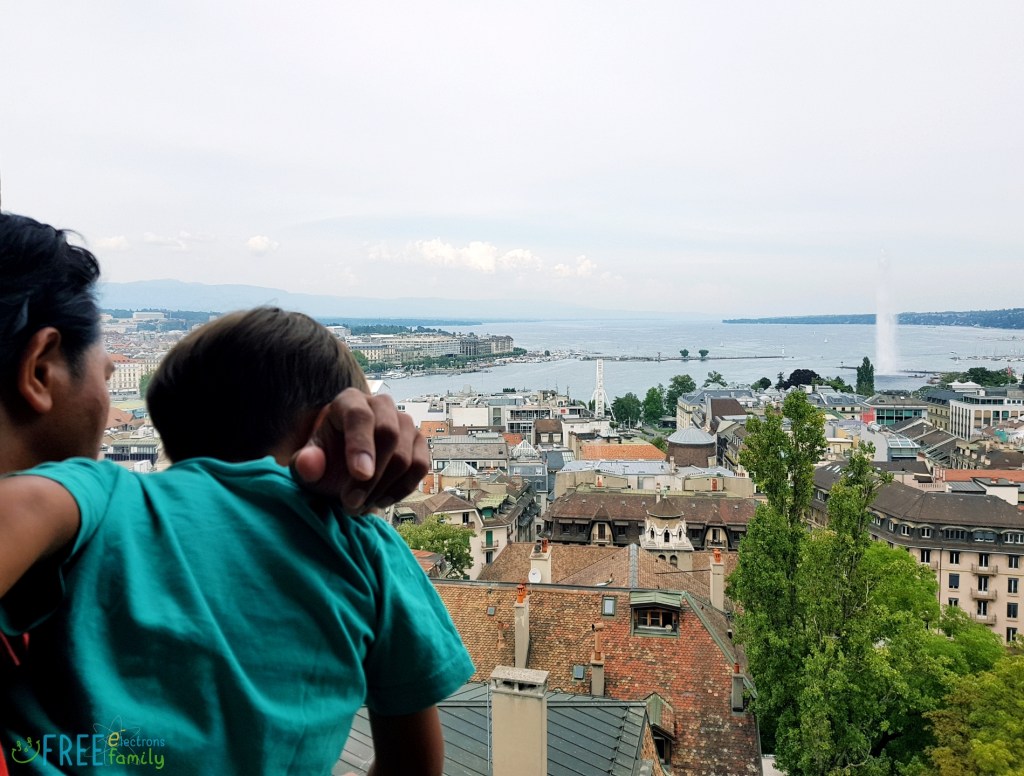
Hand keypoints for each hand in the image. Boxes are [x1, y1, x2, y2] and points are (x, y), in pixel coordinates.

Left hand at [291, 389, 428, 513]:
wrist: (343, 472)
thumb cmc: (324, 463)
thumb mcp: (307, 466)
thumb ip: (304, 464)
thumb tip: (309, 464)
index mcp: (350, 401)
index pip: (360, 417)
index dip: (361, 445)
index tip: (359, 475)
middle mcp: (381, 405)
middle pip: (389, 434)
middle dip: (372, 477)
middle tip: (351, 504)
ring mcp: (404, 423)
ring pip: (405, 457)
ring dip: (383, 489)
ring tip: (359, 506)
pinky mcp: (419, 443)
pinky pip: (420, 468)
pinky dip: (401, 490)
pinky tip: (379, 500)